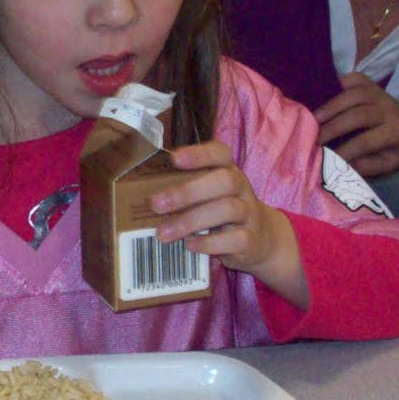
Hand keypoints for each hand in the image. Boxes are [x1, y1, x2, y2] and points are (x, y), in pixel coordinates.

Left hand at [149, 141, 305, 304]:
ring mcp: (250, 214)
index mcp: (228, 171)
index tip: (174, 159)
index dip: (199, 154)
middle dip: (188, 191)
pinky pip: (235, 239)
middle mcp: (242, 188)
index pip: (220, 153)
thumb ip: (185, 190)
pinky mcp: (251, 240)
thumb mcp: (209, 196)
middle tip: (156, 204)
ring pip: (227, 209)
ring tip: (163, 233)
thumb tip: (137, 196)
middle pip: (224, 181)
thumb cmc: (221, 212)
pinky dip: (210, 243)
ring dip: (190, 221)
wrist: (261, 240)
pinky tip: (190, 245)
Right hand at [312, 73, 398, 177]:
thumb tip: (337, 164)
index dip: (343, 150)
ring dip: (330, 106)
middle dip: (332, 127)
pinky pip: (354, 79)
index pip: (365, 142)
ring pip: (353, 94)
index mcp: (396, 133)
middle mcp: (390, 110)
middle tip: (313, 138)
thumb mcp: (387, 165)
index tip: (324, 158)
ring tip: (313, 119)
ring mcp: (381, 93)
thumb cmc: (398, 150)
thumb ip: (365, 166)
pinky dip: (337, 84)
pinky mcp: (373, 84)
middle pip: (357, 115)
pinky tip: (324, 97)